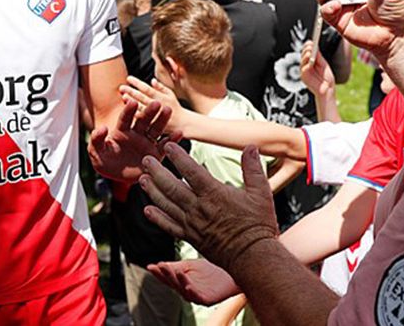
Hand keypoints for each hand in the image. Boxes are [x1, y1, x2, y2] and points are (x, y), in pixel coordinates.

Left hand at [88, 99, 175, 181]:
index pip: (125, 118)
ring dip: (162, 120)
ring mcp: (146, 143)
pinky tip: (179, 133)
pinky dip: (172, 140)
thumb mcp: (95, 152)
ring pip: (155, 129)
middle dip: (149, 112)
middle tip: (156, 102)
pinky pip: (164, 146)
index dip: (129, 110)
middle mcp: (136, 134)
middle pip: (143, 121)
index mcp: (121, 131)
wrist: (115, 175)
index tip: (133, 102)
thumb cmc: (104, 161)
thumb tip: (102, 128)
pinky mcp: (155, 154)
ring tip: (169, 110)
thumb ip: (96, 140)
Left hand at [119, 75, 183, 131]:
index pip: (147, 89)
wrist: (184, 125)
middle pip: (143, 98)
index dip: (138, 83)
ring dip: (133, 103)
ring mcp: (156, 117)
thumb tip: (152, 80)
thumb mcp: (170, 95)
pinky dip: (136, 117)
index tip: (128, 78)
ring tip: (124, 97)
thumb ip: (161, 88)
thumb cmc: (176, 108)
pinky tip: (128, 113)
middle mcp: (158, 106)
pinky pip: (145, 122)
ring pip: (142, 110)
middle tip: (122, 87)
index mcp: (162, 97)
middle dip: (132, 92)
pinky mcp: (154, 127)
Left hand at [141, 143, 278, 272]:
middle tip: (146, 160)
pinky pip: (169, 226)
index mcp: (214, 194)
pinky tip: (147, 210)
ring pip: (167, 205)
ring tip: (142, 180)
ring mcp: (192, 224)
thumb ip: (253, 168)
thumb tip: (250, 146)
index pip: (191, 171)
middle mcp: (199, 208)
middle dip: (157, 172)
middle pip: (172, 187)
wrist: (253, 257)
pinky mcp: (190, 238)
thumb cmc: (258, 225)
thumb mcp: (261, 193)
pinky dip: (157, 218)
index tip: (168, 146)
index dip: (178, 158)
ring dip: (152, 191)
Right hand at [147, 259, 240, 305]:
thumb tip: (156, 265)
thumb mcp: (189, 265)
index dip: (159, 274)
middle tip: (161, 266)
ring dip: (178, 282)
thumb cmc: (210, 270)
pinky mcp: (208, 300)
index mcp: (182, 283)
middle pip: (174, 285)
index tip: (151, 266)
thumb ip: (175, 266)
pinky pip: (198, 298)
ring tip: (175, 271)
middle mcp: (187, 291)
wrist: (232, 272)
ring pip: (184, 291)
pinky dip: (192, 292)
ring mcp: (198, 296)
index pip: (167, 279)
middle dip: (167, 275)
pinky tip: (188, 285)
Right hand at [299, 40, 333, 98]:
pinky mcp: (304, 76)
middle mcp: (306, 65)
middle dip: (306, 49)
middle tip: (310, 45)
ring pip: (302, 60)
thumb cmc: (326, 78)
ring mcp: (304, 70)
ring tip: (309, 51)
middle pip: (304, 54)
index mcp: (311, 62)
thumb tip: (314, 47)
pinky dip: (307, 64)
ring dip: (306, 55)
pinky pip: (304, 68)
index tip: (311, 41)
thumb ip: (318, 57)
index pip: (307, 51)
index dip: (308, 46)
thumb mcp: (323, 64)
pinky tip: (310, 61)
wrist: (327, 89)